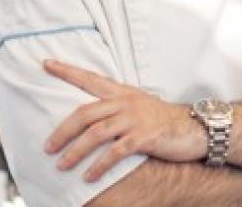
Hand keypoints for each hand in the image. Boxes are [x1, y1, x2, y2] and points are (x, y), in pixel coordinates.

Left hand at [42, 59, 206, 182]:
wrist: (195, 127)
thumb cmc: (162, 119)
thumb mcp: (138, 105)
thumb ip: (115, 107)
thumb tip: (88, 118)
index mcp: (121, 92)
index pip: (88, 78)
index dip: (67, 71)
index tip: (46, 64)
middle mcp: (125, 102)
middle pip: (85, 113)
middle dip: (63, 131)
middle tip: (47, 147)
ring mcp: (135, 118)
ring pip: (96, 133)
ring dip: (76, 151)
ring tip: (62, 165)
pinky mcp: (144, 136)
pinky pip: (115, 152)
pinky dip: (99, 165)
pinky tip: (88, 177)